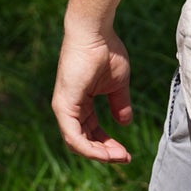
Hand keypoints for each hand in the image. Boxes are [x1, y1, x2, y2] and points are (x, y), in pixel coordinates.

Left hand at [52, 25, 133, 162]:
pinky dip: (89, 148)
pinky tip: (106, 153)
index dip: (108, 144)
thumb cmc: (106, 51)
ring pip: (77, 143)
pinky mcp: (63, 106)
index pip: (91, 132)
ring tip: (119, 156)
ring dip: (99, 154)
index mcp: (80, 102)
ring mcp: (64, 108)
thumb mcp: (117, 84)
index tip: (126, 152)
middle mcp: (68, 108)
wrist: (96, 33)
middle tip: (125, 157)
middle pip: (83, 141)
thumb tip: (125, 123)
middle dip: (105, 152)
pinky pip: (73, 136)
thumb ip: (119, 104)